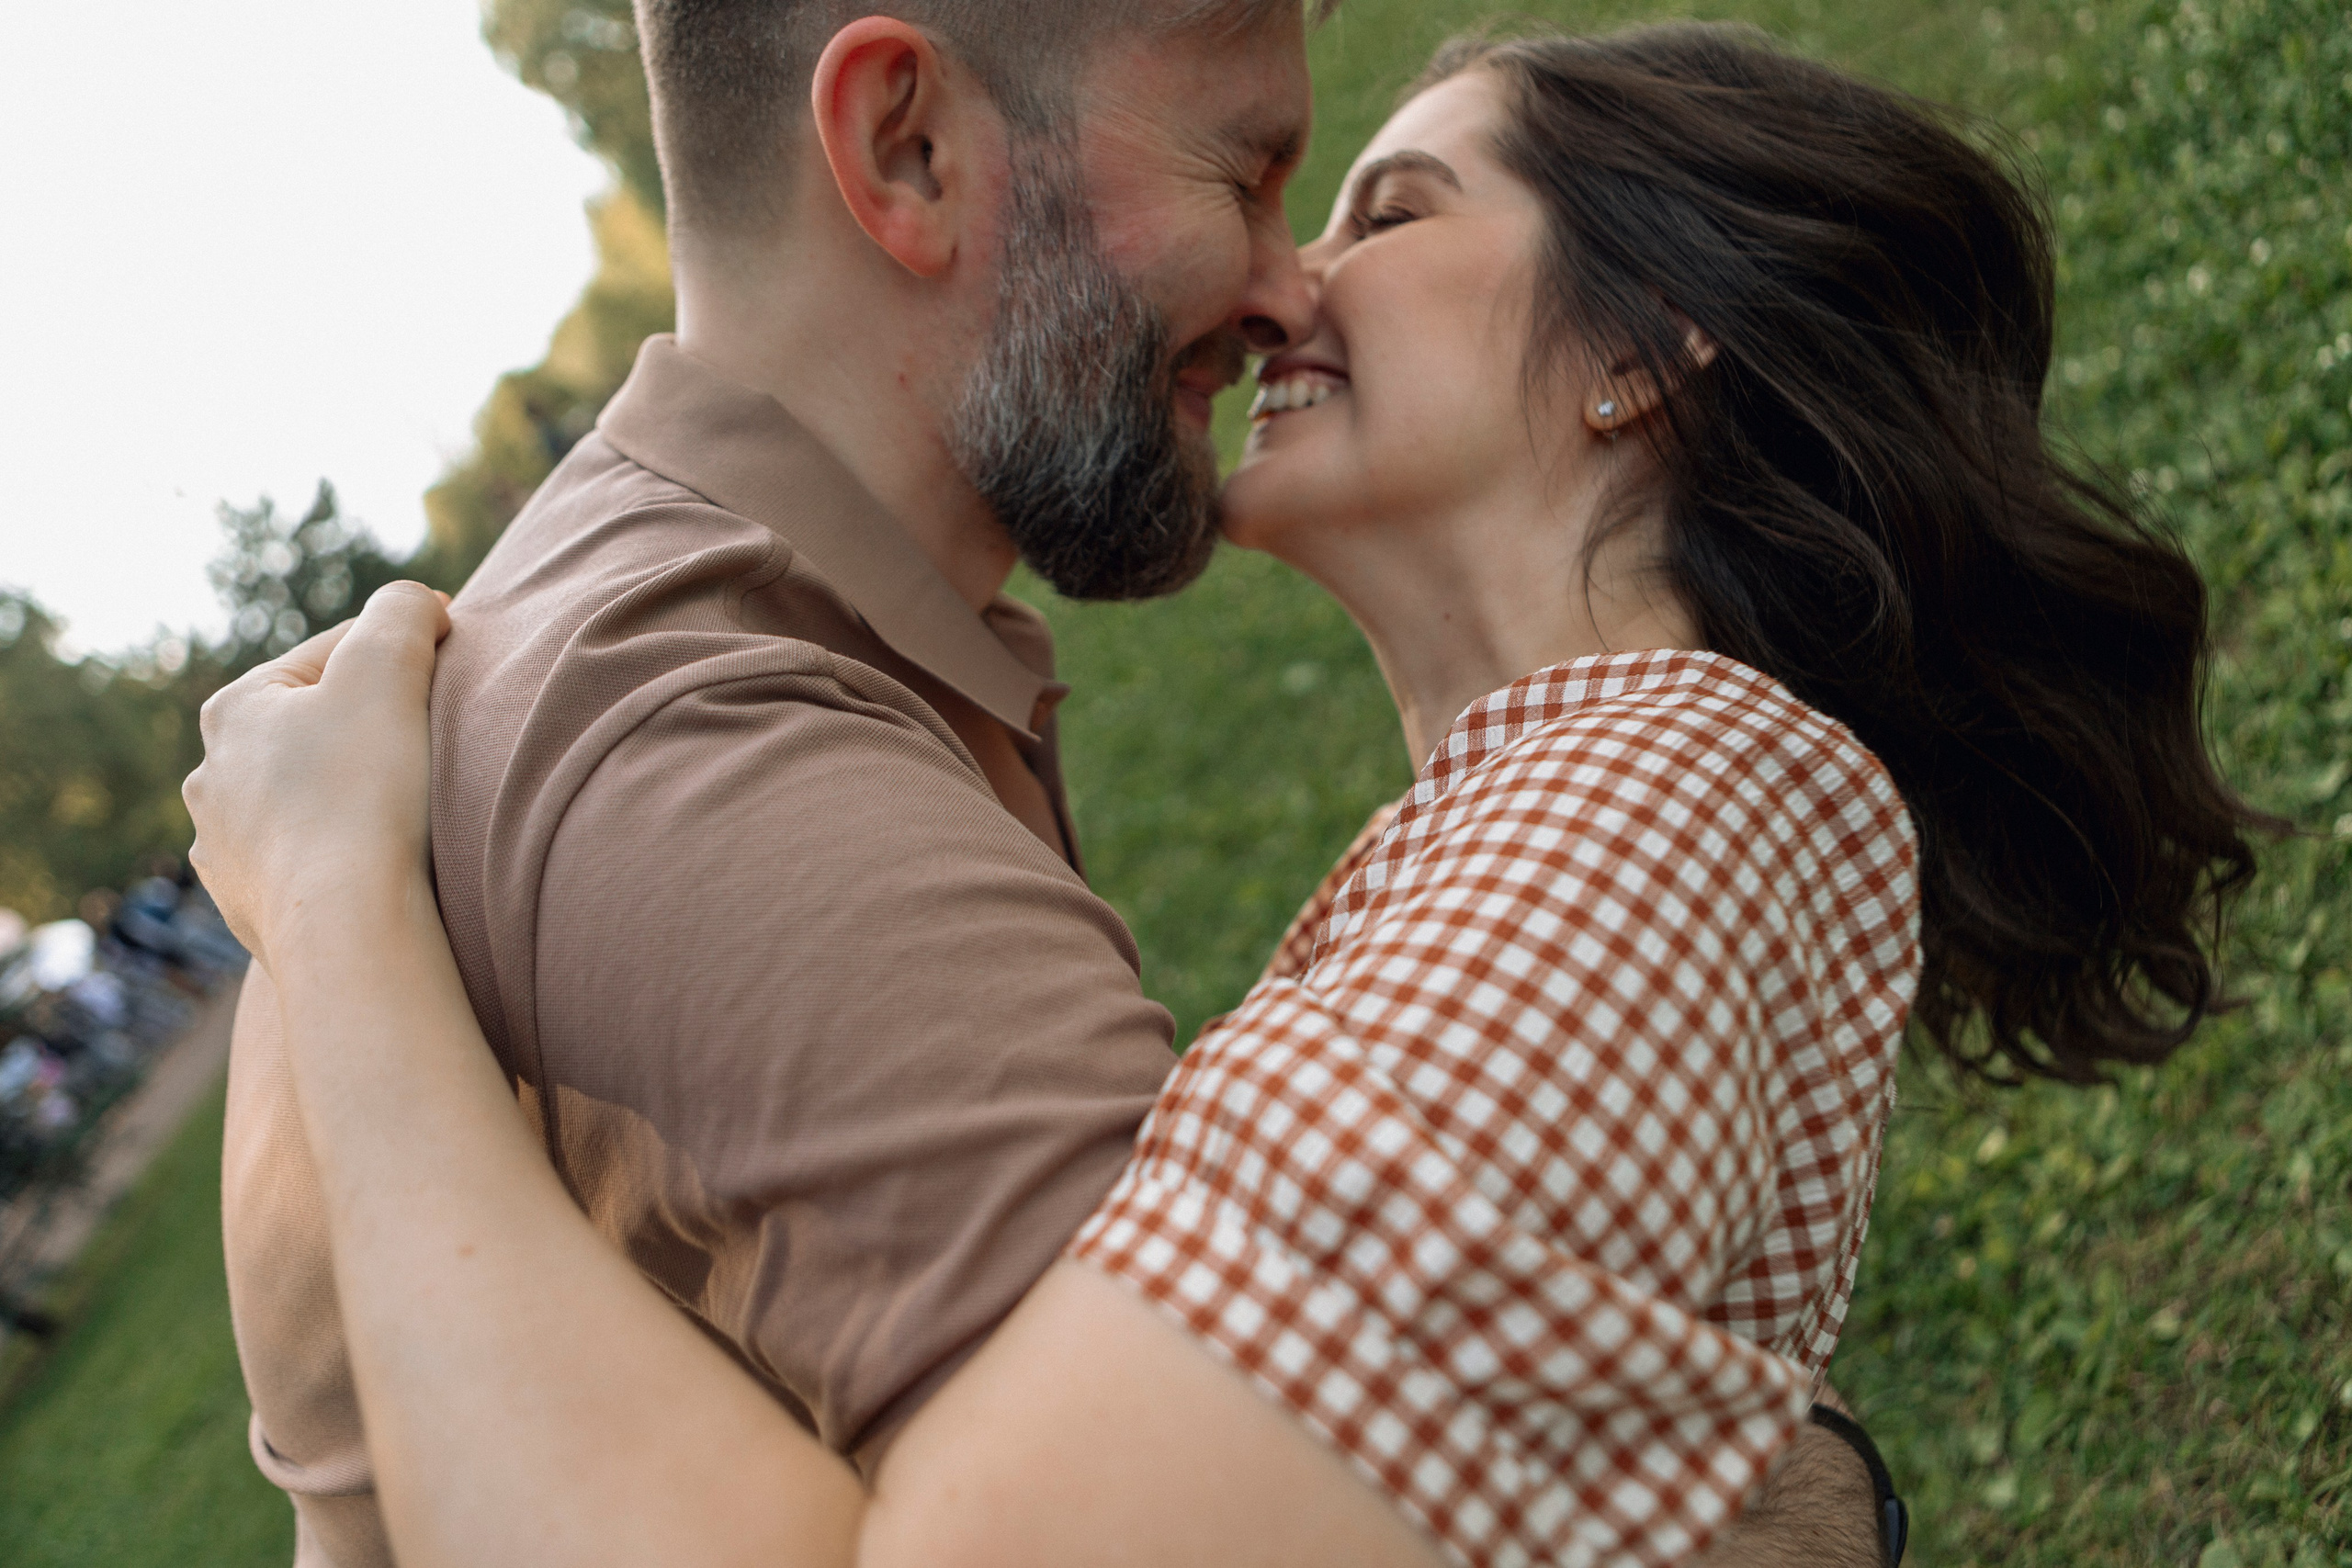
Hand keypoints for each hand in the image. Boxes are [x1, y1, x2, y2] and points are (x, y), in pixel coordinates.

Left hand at [183, 583, 450, 969]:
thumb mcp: (390, 669)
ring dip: (348, 793)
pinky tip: (374, 861)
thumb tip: (417, 602)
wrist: (345, 927)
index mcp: (236, 709)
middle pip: (316, 728)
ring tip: (406, 809)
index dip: (406, 650)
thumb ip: (403, 612)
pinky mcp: (248, 905)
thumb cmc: (364, 793)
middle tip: (436, 741)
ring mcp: (224, 847)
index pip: (337, 654)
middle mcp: (212, 776)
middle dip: (371, 727)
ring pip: (303, 797)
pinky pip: (302, 860)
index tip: (458, 660)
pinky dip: (337, 853)